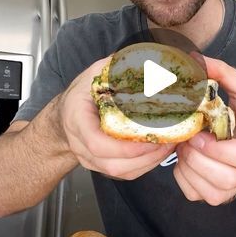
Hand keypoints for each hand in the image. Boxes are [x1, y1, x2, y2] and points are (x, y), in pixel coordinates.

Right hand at [57, 56, 174, 179]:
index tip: (151, 138)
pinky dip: (145, 166)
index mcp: (77, 119)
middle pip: (112, 164)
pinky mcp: (101, 166)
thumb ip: (118, 68)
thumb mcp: (95, 73)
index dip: (125, 147)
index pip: (97, 143)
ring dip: (149, 163)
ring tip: (170, 146)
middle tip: (170, 141)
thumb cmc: (82, 93)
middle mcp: (81, 145)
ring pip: (121, 172)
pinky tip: (159, 152)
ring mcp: (90, 159)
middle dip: (145, 157)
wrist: (64, 116)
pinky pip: (124, 174)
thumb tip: (152, 62)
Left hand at [173, 57, 235, 204]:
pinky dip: (182, 176)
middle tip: (187, 137)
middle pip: (219, 178)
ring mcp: (231, 190)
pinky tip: (187, 159)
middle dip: (194, 156)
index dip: (217, 149)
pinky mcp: (216, 196)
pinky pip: (192, 193)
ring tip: (186, 146)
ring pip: (203, 190)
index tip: (201, 133)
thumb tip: (194, 59)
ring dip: (186, 166)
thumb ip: (223, 73)